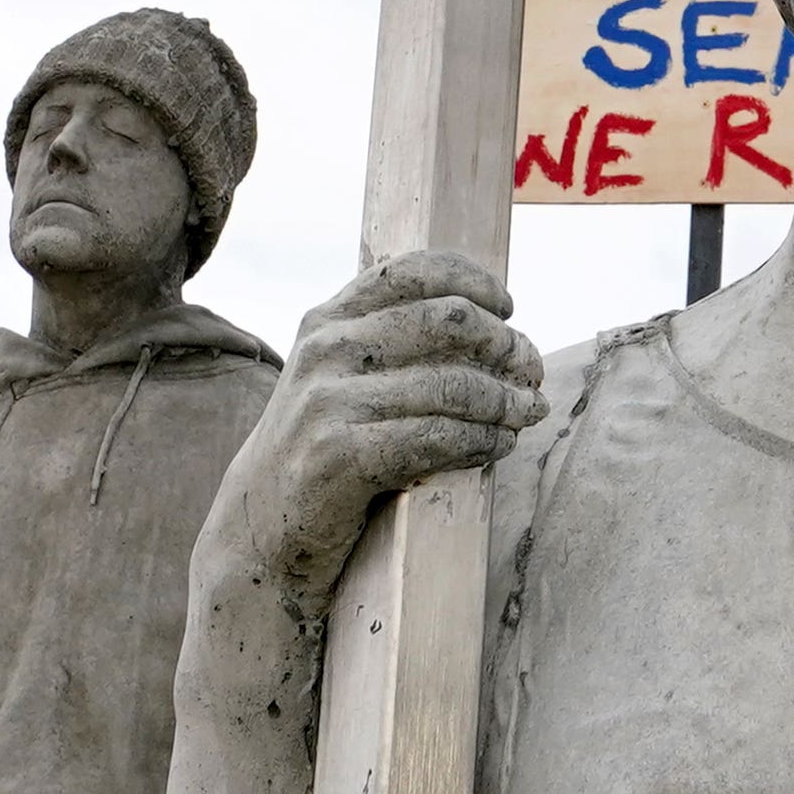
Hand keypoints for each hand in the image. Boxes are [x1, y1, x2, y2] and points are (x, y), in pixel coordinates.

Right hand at [243, 251, 544, 599]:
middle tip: (531, 369)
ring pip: (450, 385)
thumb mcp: (339, 376)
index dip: (473, 281)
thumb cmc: (324, 444)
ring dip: (505, 401)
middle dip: (503, 344)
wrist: (262, 523)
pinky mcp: (340, 455)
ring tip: (528, 413)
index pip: (411, 270)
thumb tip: (491, 325)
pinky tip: (498, 446)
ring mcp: (328, 402)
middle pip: (446, 321)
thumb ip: (388, 340)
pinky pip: (435, 439)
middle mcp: (326, 350)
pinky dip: (481, 441)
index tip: (508, 309)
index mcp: (328, 319)